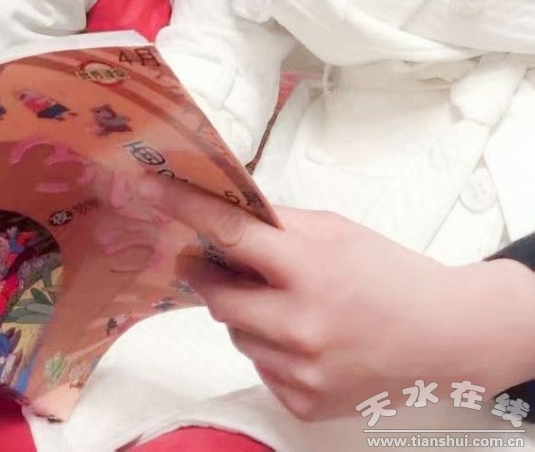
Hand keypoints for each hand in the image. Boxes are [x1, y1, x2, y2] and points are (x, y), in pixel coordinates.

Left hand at [138, 176, 534, 421]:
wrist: (442, 336)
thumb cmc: (388, 273)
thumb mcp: (335, 229)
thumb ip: (277, 223)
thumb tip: (222, 212)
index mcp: (309, 269)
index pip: (229, 235)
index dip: (185, 210)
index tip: (148, 189)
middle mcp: (300, 325)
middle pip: (216, 297)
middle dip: (207, 274)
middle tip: (211, 260)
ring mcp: (301, 371)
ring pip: (236, 334)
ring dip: (245, 313)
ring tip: (287, 302)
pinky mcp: (303, 403)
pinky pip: (260, 367)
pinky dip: (269, 348)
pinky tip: (305, 337)